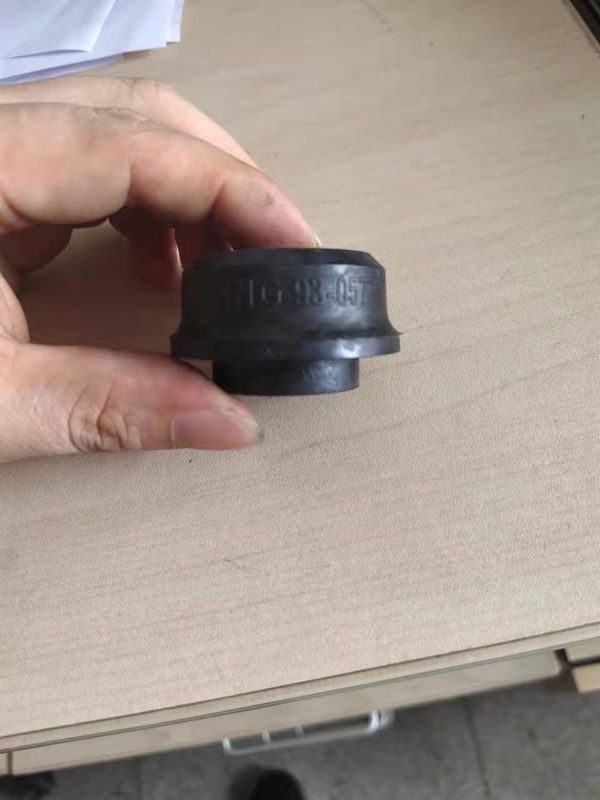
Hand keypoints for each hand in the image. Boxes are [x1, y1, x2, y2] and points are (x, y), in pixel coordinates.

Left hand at [0, 77, 315, 461]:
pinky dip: (145, 217)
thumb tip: (229, 424)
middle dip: (223, 183)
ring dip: (188, 199)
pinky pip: (88, 174)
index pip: (140, 145)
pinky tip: (161, 268)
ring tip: (226, 275)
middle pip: (139, 116)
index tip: (301, 247)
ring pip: (117, 137)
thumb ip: (112, 408)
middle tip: (273, 258)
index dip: (237, 191)